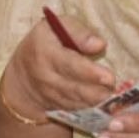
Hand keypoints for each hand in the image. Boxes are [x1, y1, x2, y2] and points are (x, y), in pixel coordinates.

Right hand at [0, 13, 116, 122]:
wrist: (23, 74)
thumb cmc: (45, 42)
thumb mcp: (55, 27)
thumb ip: (77, 31)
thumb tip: (99, 44)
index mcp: (44, 52)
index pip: (68, 64)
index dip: (89, 72)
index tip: (109, 77)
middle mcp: (44, 76)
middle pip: (74, 88)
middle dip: (96, 91)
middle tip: (114, 90)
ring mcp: (48, 95)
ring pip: (76, 102)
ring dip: (96, 101)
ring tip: (113, 97)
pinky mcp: (55, 108)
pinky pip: (75, 110)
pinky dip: (90, 109)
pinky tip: (105, 105)